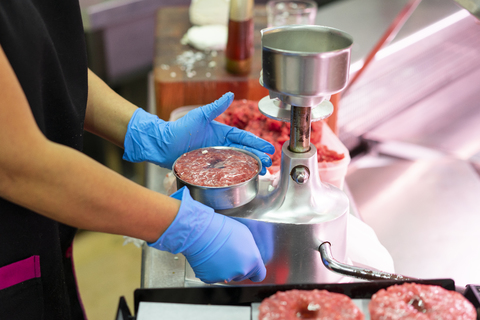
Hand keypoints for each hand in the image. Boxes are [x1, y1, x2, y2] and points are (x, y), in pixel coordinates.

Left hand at [122, 92, 274, 173]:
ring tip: (262, 173)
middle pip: (244, 152)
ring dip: (250, 167)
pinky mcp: (208, 168)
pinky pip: (225, 171)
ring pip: (237, 163)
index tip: (269, 148)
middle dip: (258, 157)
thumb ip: (215, 107)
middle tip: (270, 164)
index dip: (257, 143)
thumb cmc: (180, 128)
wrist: (163, 144)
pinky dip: (236, 174)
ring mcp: (215, 157)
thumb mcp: (200, 116)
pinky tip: (245, 178)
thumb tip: (230, 94)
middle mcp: (221, 146)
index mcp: (222, 133)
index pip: (243, 138)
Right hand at [148, 187, 266, 282]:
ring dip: (225, 268)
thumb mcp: (245, 235)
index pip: (259, 275)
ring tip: (218, 253)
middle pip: (243, 275)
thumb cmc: (222, 228)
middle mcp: (240, 271)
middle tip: (230, 253)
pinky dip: (212, 269)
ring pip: (228, 276)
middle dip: (238, 266)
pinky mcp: (211, 279)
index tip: (251, 268)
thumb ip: (251, 250)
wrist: (201, 232)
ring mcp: (225, 276)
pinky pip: (214, 276)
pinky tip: (210, 257)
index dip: (254, 270)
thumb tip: (249, 256)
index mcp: (252, 260)